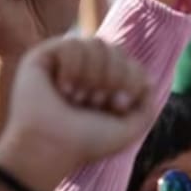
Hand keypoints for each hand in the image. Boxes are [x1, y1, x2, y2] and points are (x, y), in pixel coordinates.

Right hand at [0, 37, 152, 187]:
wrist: (50, 148)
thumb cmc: (86, 142)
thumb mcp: (129, 129)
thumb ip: (146, 104)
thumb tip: (147, 79)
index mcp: (104, 85)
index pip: (130, 61)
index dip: (131, 79)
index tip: (118, 106)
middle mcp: (85, 71)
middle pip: (115, 49)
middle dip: (113, 76)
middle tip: (95, 103)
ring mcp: (64, 62)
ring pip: (95, 43)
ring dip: (92, 74)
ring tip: (76, 98)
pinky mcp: (43, 56)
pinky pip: (71, 43)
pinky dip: (72, 68)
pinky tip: (61, 88)